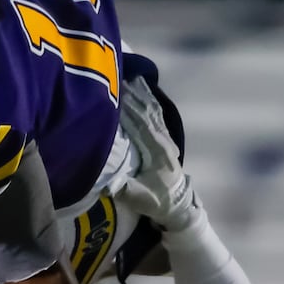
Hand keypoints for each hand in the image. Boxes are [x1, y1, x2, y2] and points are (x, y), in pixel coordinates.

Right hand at [117, 77, 197, 231]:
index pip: (142, 126)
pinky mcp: (165, 138)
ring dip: (142, 94)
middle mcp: (163, 141)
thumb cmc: (156, 202)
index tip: (116, 96)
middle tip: (118, 80)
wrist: (178, 205)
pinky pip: (157, 113)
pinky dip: (149, 99)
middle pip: (147, 113)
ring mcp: (166, 138)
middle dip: (133, 97)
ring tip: (130, 78)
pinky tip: (143, 89)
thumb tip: (105, 181)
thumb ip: (123, 189)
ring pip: (154, 110)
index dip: (129, 110)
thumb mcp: (139, 199)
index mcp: (157, 152)